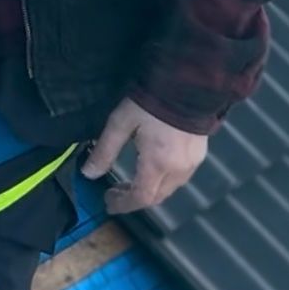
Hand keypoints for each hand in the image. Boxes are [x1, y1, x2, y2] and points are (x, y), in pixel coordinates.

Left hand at [80, 97, 207, 213]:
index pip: (142, 197)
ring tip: (129, 182)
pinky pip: (180, 178)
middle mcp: (179, 170)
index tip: (107, 202)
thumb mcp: (120, 123)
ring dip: (149, 191)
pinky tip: (150, 170)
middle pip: (157, 197)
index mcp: (158, 164)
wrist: (187, 84)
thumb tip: (88, 174)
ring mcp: (193, 163)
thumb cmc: (149, 102)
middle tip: (114, 192)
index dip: (124, 204)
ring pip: (170, 189)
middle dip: (134, 199)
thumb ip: (105, 150)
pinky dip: (162, 181)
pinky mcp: (199, 154)